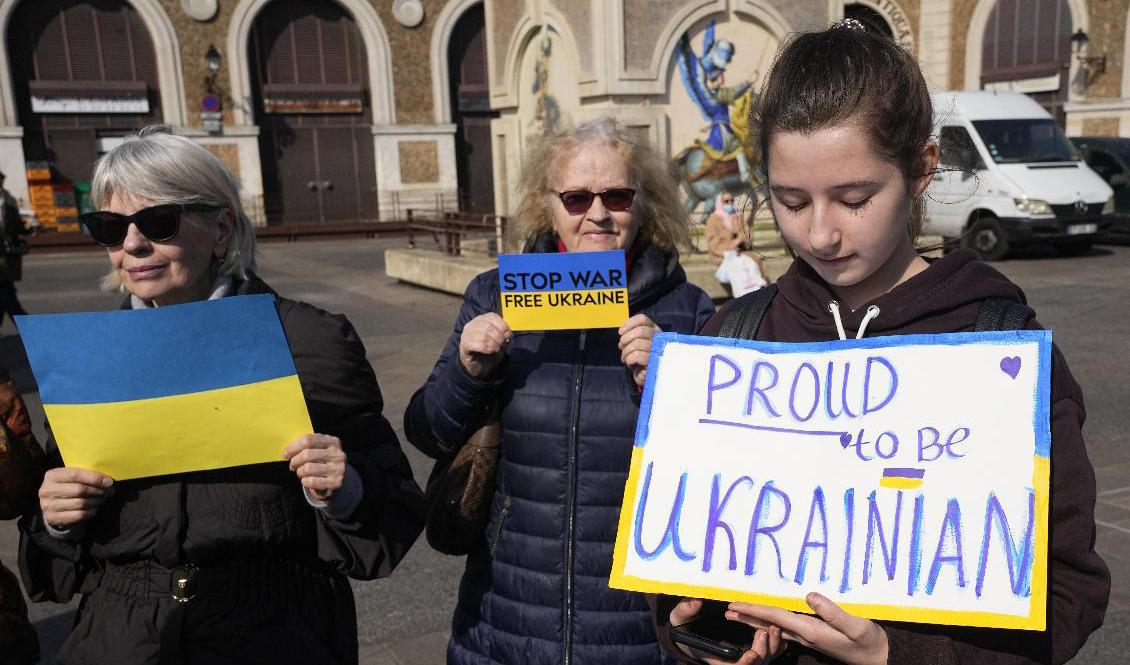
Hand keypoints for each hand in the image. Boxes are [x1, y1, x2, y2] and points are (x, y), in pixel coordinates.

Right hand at [38, 468, 113, 528]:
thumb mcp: (70, 477)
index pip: (75, 475)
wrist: (50, 504)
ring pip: (81, 503)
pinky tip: (95, 508)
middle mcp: (47, 490)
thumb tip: (107, 480)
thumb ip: (84, 475)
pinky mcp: (53, 518)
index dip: (94, 478)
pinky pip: (79, 515)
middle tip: (110, 491)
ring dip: (97, 501)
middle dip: (98, 491)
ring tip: (103, 499)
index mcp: (52, 475)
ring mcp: (48, 505)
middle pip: (79, 490)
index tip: (109, 482)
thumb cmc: (66, 486)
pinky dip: (91, 512)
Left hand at [284, 434, 346, 501]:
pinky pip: (311, 481)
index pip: (308, 440)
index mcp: (332, 442)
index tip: (286, 453)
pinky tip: (307, 481)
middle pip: (307, 454)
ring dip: (300, 472)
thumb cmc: (323, 461)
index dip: (293, 447)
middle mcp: (337, 454)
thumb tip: (287, 450)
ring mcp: (337, 469)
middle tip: (292, 465)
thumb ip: (307, 445)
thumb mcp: (319, 449)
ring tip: (301, 473)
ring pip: (308, 468)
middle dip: (295, 461)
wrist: (338, 479)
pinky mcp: (335, 482)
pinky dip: (305, 482)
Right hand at [459, 313, 511, 378]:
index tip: (508, 336)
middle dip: (499, 336)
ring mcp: (466, 334)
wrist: (480, 366)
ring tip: (496, 349)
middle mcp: (472, 324)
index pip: (492, 317)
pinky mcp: (464, 345)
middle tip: (502, 344)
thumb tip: (507, 333)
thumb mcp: (499, 341)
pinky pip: (475, 344)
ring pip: (482, 335)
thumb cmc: (490, 351)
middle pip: (488, 326)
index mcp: (481, 319)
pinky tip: (489, 351)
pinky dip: (485, 348)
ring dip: (493, 343)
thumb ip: (503, 335)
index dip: (503, 326)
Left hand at [619, 314, 661, 388]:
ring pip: (636, 344)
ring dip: (626, 352)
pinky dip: (629, 359)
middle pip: (639, 331)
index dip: (629, 323)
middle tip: (621, 347)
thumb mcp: (636, 342)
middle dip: (625, 339)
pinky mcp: (655, 362)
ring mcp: (659, 350)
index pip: (642, 319)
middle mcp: (659, 338)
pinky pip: (637, 355)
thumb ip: (631, 334)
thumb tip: (622, 330)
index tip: (621, 332)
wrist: (646, 376)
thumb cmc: (640, 357)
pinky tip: (630, 363)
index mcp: (654, 330)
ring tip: (625, 358)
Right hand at [670, 598, 785, 663]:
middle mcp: (733, 661)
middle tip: (765, 631)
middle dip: (762, 650)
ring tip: (774, 628)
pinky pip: (770, 653)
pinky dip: (776, 645)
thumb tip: (695, 601)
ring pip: (765, 659)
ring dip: (772, 646)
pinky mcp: (754, 649)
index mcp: (716, 659)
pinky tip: (779, 632)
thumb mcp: (680, 618)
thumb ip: (685, 610)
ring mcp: (745, 656)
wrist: (691, 630)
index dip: (744, 664)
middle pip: (755, 664)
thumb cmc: (685, 626)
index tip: (751, 654)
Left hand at [726, 593, 887, 664]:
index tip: (734, 605)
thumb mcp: (856, 626)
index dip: (753, 609)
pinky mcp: (815, 637)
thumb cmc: (870, 641)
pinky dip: (772, 624)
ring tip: (740, 614)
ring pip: (775, 628)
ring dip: (756, 620)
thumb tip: (809, 596)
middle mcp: (805, 635)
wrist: (879, 657)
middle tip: (727, 610)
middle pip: (769, 624)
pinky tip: (769, 622)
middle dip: (747, 617)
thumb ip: (833, 612)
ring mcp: (809, 638)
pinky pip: (786, 630)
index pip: (774, 617)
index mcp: (810, 631)